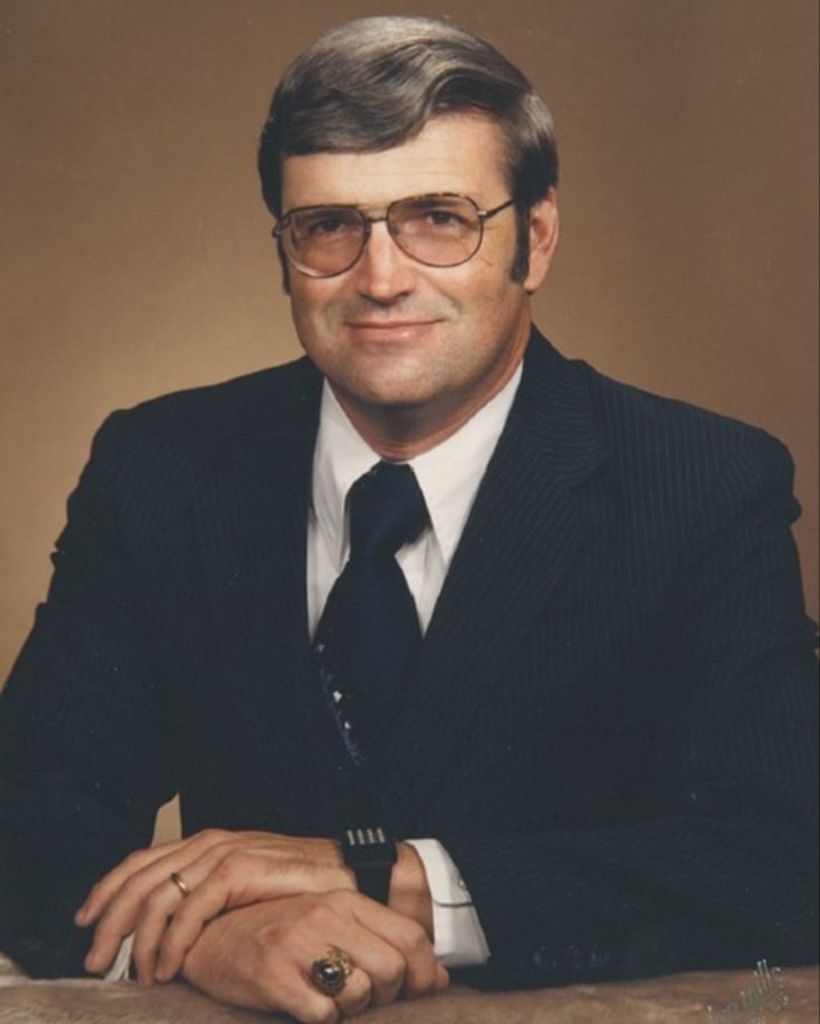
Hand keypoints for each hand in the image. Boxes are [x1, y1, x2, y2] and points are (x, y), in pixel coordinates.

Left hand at [76, 829, 432, 984]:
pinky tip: (167, 966)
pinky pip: (189, 909)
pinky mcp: (239, 870)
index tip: (85, 922)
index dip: (106, 891)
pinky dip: (170, 941)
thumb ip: (211, 897)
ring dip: (137, 940)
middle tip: (95, 960)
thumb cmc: (301, 890)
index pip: (141, 862)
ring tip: (134, 974)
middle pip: (139, 878)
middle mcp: (209, 842)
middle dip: (109, 922)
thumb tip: (171, 926)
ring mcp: (224, 853)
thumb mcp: (246, 888)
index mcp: (206, 844)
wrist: (351, 876)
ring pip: (157, 895)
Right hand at [179, 892, 447, 1021]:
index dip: (425, 974)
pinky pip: (322, 1014)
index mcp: (344, 900)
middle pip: (392, 968)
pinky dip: (322, 1020)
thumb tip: (442, 978)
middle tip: (366, 1000)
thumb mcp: (330, 923)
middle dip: (388, 995)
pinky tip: (307, 1009)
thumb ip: (380, 940)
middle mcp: (325, 915)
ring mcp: (299, 945)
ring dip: (354, 1009)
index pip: (411, 937)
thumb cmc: (277, 934)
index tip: (419, 994)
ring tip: (332, 1002)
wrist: (209, 936)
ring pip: (361, 992)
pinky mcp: (273, 976)